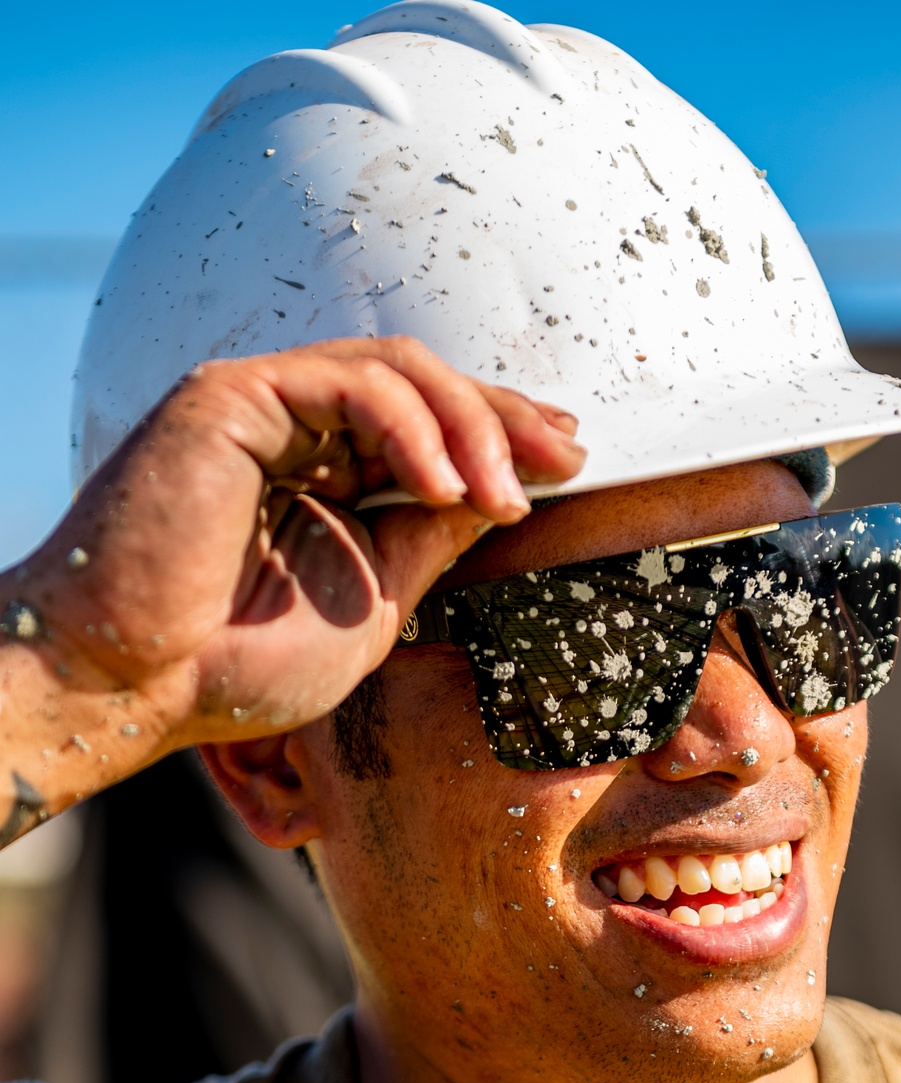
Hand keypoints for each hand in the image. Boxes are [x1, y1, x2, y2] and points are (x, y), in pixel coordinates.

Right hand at [15, 338, 584, 775]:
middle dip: (502, 419)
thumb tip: (500, 500)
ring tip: (506, 494)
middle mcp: (292, 430)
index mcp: (321, 475)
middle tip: (564, 458)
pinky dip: (409, 426)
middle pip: (422, 386)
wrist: (132, 687)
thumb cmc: (235, 665)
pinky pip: (346, 384)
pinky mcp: (231, 399)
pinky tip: (445, 486)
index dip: (498, 436)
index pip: (426, 429)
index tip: (565, 462)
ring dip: (469, 425)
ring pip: (394, 371)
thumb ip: (429, 541)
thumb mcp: (373, 601)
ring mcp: (259, 407)